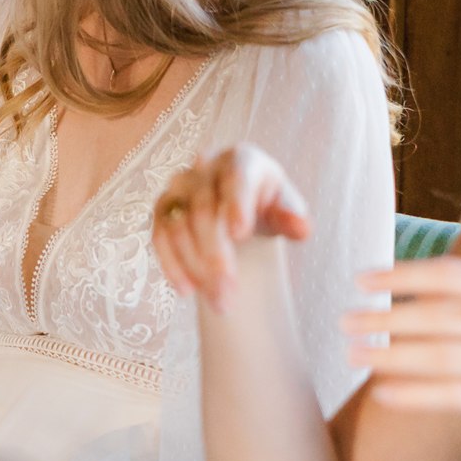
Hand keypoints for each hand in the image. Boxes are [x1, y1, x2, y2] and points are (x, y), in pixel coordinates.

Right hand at [152, 143, 312, 311]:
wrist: (241, 208)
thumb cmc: (268, 206)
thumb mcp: (287, 209)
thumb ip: (294, 217)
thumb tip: (300, 227)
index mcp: (240, 160)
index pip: (235, 178)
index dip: (236, 205)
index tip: (241, 236)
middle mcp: (204, 168)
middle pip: (202, 209)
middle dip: (214, 254)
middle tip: (230, 292)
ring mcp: (178, 188)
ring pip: (177, 226)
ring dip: (195, 267)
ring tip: (219, 301)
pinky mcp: (163, 210)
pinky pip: (159, 237)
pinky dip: (172, 265)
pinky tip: (188, 291)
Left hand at [345, 256, 460, 460]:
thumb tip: (419, 282)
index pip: (450, 274)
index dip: (400, 275)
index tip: (361, 278)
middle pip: (436, 315)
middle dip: (383, 317)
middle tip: (344, 319)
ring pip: (437, 356)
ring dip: (387, 355)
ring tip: (353, 353)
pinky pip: (450, 396)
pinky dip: (411, 394)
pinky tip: (381, 392)